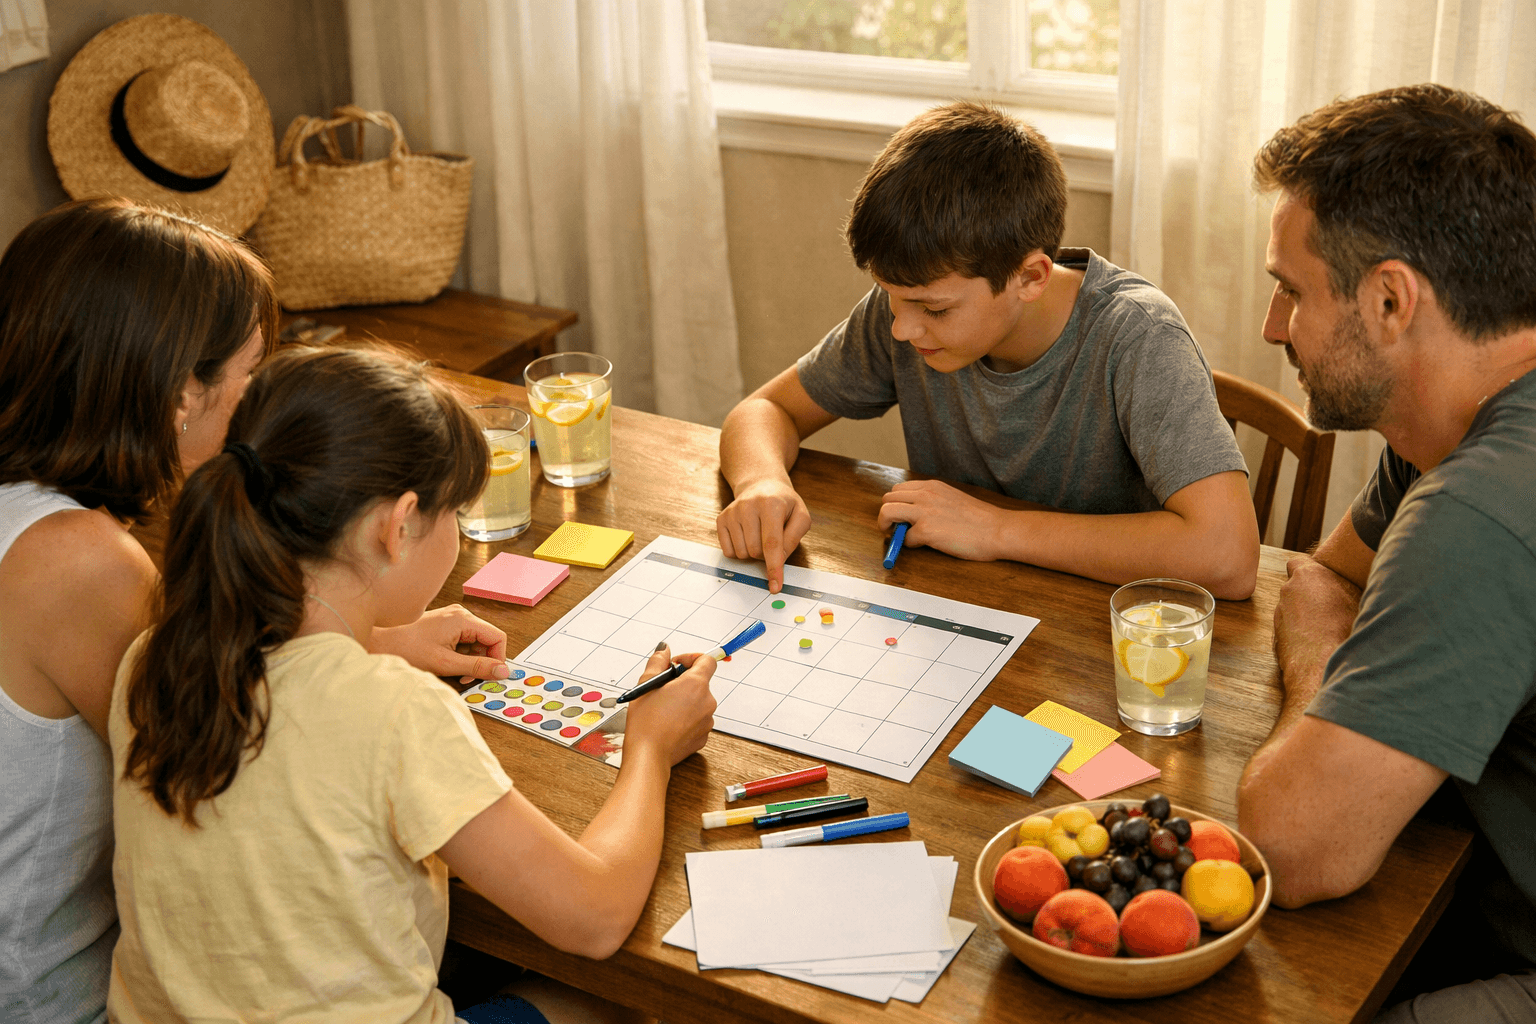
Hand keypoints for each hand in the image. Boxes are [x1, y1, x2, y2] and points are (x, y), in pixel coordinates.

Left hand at [370, 604, 509, 683]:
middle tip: (468, 677)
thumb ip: (478, 668)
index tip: (491, 675)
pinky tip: (448, 663)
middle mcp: (460, 615)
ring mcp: (453, 618)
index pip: (497, 637)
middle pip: (487, 639)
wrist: (381, 643)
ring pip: (477, 642)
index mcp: (463, 619)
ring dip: (471, 660)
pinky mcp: (446, 625)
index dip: (498, 658)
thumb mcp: (446, 663)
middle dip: (482, 661)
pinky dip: (462, 655)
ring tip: (455, 672)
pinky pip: (465, 640)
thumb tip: (503, 671)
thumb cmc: (408, 650)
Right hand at [621, 645, 716, 766]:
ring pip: (698, 702)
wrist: (648, 756)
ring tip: (663, 709)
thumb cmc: (645, 723)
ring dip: (684, 701)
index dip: (691, 658)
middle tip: (663, 689)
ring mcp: (707, 720)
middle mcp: (707, 701)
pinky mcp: (703, 736)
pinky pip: (697, 719)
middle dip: (683, 682)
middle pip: (701, 682)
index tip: (677, 664)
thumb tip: (664, 650)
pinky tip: (669, 723)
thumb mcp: (646, 685)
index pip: (707, 660)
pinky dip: (686, 718)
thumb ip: (658, 662)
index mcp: (695, 685)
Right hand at [717, 479, 811, 592]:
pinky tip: (746, 535)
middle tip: (772, 539)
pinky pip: (728, 551)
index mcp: (771, 504)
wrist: (761, 485)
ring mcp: (732, 512)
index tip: (775, 586)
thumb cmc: (783, 504)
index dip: (774, 567)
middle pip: (755, 552)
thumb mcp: (800, 516)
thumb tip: (778, 561)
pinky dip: (739, 551)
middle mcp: (748, 506)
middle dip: (766, 555)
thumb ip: (793, 539)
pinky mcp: (721, 519)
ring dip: (752, 553)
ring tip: (759, 534)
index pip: (772, 543)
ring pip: (741, 553)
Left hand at [877, 480, 1004, 561]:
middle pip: (888, 499)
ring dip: (887, 526)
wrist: (997, 530)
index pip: (899, 489)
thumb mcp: (952, 499)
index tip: (900, 515)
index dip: (896, 503)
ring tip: (898, 536)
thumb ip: (932, 502)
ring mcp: (924, 512)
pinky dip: (910, 544)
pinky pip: (905, 538)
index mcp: (932, 486)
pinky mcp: (926, 531)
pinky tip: (924, 545)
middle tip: (895, 527)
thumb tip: (913, 515)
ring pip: (887, 513)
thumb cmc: (980, 519)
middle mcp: (925, 494)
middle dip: (888, 514)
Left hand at [1273, 555, 1361, 699]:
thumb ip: (1346, 586)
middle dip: (1308, 594)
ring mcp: (1280, 613)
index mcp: (1308, 575)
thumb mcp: (1358, 598)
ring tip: (1328, 629)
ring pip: (1292, 609)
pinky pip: (1290, 629)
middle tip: (1330, 607)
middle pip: (1295, 587)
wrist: (1323, 664)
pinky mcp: (1276, 635)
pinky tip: (1318, 643)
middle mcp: (1288, 591)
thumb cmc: (1346, 628)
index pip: (1298, 562)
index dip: (1309, 571)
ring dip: (1304, 615)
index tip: (1322, 581)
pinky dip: (1300, 633)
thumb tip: (1364, 582)